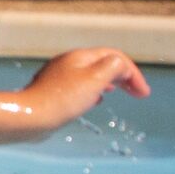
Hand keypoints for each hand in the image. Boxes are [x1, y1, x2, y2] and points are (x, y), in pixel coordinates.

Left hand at [24, 48, 149, 126]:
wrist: (30, 116)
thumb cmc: (64, 98)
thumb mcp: (96, 79)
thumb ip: (113, 67)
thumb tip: (120, 66)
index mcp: (79, 57)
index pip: (114, 56)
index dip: (132, 72)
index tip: (143, 93)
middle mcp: (68, 63)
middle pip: (102, 64)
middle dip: (122, 76)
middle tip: (138, 93)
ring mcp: (58, 78)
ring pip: (90, 75)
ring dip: (108, 82)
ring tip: (118, 92)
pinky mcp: (52, 93)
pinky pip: (78, 88)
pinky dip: (93, 91)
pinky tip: (95, 101)